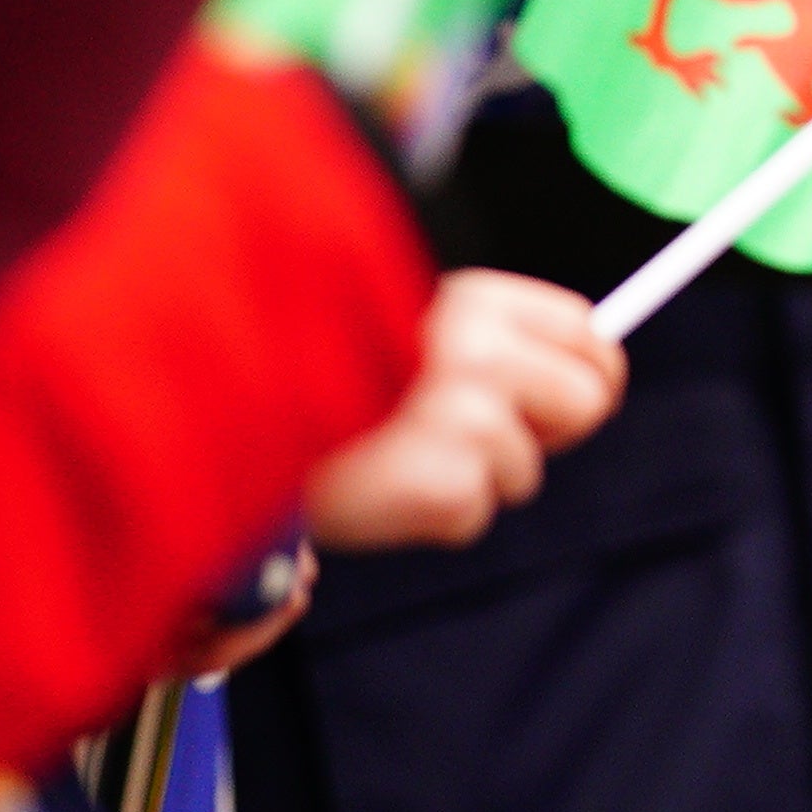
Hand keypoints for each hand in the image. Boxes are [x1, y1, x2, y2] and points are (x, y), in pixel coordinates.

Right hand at [308, 270, 624, 546]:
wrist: (220, 411)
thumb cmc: (314, 374)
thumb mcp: (403, 330)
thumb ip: (487, 343)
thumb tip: (591, 374)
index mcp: (468, 297)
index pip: (586, 330)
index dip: (584, 373)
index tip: (556, 400)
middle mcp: (474, 346)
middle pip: (586, 402)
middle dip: (541, 432)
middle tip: (471, 439)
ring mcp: (458, 415)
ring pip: (521, 472)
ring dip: (465, 478)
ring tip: (391, 455)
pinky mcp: (434, 480)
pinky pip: (468, 514)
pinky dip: (427, 515)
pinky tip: (377, 485)